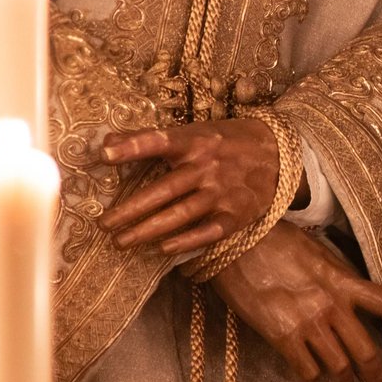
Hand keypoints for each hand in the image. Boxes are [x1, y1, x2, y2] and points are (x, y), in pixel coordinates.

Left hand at [98, 118, 281, 255]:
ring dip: (148, 230)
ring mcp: (223, 192)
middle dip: (130, 209)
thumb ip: (151, 139)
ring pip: (180, 214)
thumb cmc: (226, 143)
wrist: (278, 154)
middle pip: (163, 190)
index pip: (160, 141)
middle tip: (103, 224)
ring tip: (121, 242)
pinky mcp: (236, 214)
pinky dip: (186, 241)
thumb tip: (105, 145)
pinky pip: (207, 232)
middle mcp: (207, 167)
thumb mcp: (194, 132)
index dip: (132, 147)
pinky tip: (162, 249)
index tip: (105, 155)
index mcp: (195, 141)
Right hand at [212, 221, 381, 381]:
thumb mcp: (318, 253)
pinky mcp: (282, 336)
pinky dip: (312, 377)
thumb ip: (338, 280)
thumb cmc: (275, 241)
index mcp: (346, 280)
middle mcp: (332, 304)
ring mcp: (308, 321)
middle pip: (368, 353)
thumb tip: (351, 301)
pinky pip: (307, 371)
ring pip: (339, 369)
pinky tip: (311, 374)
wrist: (235, 240)